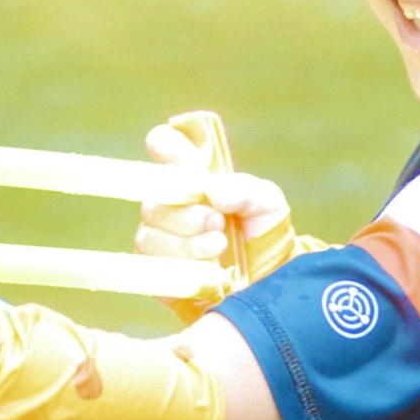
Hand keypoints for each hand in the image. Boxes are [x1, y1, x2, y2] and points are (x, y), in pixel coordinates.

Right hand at [133, 113, 290, 265]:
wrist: (269, 275)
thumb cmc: (262, 229)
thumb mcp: (267, 202)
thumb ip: (244, 190)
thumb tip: (213, 192)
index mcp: (192, 178)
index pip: (165, 148)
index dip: (164, 144)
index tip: (173, 150)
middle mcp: (168, 206)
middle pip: (152, 202)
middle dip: (184, 214)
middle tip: (217, 221)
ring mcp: (159, 240)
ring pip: (149, 237)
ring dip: (186, 243)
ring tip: (220, 245)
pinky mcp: (158, 274)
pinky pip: (153, 269)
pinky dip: (183, 267)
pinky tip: (209, 270)